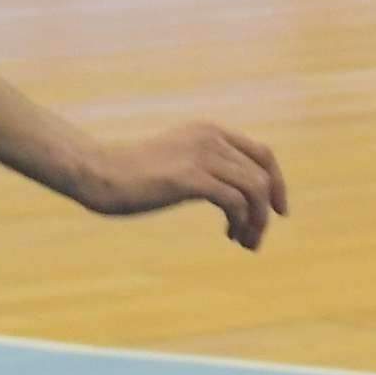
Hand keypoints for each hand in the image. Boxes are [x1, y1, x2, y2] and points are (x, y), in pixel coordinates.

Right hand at [64, 121, 289, 247]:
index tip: (278, 211)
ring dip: (257, 220)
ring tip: (245, 242)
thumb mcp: (177, 163)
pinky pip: (235, 201)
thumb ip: (204, 169)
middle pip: (264, 174)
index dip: (277, 183)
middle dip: (268, 209)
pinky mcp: (189, 178)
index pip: (263, 154)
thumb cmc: (131, 175)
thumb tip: (231, 194)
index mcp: (210, 132)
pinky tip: (230, 235)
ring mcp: (202, 156)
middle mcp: (211, 139)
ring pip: (255, 189)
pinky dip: (241, 222)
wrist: (96, 172)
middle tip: (257, 237)